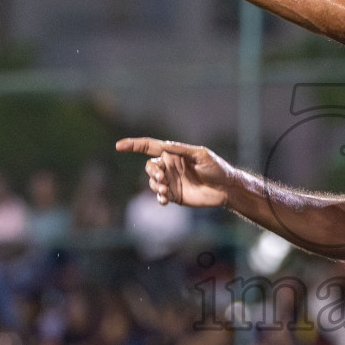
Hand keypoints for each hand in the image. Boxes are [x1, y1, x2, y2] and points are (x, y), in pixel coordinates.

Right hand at [116, 138, 233, 208]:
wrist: (225, 189)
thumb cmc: (216, 168)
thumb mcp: (200, 155)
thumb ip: (181, 150)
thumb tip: (164, 144)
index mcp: (173, 153)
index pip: (150, 147)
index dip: (134, 145)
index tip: (119, 146)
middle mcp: (169, 166)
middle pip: (149, 166)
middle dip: (152, 172)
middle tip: (162, 179)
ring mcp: (171, 181)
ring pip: (152, 182)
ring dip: (155, 186)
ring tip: (164, 190)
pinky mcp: (174, 195)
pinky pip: (159, 196)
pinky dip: (159, 198)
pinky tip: (164, 200)